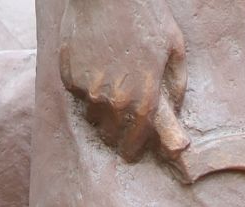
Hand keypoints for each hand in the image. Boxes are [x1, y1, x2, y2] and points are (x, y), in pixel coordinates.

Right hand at [57, 0, 187, 161]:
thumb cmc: (145, 17)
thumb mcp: (174, 49)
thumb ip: (176, 86)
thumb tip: (175, 111)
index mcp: (143, 99)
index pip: (135, 141)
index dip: (133, 149)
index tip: (131, 151)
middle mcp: (113, 100)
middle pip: (110, 134)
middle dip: (117, 132)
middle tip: (121, 121)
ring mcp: (88, 88)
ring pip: (92, 116)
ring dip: (100, 111)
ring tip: (108, 93)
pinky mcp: (68, 74)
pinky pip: (76, 93)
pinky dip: (83, 89)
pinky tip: (93, 71)